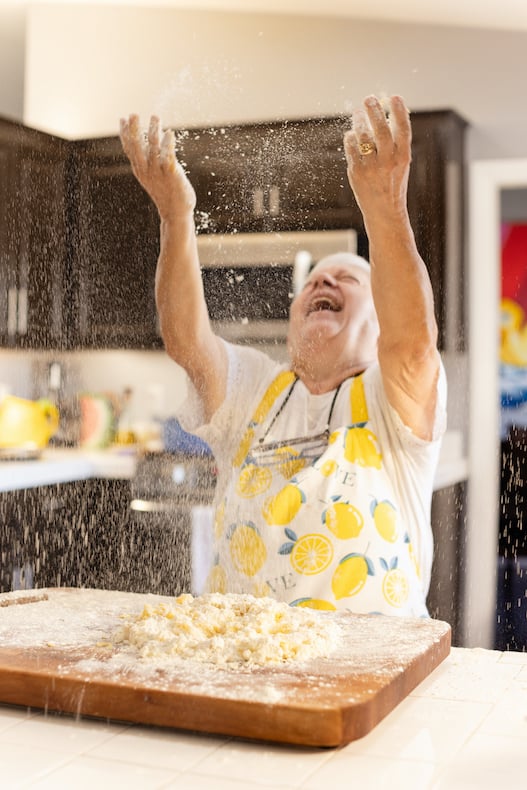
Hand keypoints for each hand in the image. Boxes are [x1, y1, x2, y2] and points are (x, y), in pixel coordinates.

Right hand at [119, 115, 195, 220]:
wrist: (175, 213)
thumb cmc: (165, 193)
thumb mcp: (151, 176)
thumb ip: (148, 161)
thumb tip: (145, 145)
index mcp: (140, 170)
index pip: (129, 149)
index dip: (125, 133)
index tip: (122, 119)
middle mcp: (146, 170)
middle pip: (137, 147)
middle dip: (134, 130)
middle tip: (133, 114)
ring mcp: (158, 172)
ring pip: (153, 148)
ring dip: (153, 131)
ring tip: (155, 117)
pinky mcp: (171, 174)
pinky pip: (168, 156)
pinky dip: (167, 144)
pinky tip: (169, 133)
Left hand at [343, 95, 411, 223]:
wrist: (384, 211)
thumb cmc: (393, 182)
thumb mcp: (401, 163)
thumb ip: (395, 142)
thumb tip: (385, 114)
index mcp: (403, 157)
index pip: (402, 129)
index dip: (399, 111)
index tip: (394, 97)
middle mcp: (388, 161)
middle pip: (380, 129)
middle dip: (374, 111)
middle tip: (369, 98)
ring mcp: (371, 167)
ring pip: (362, 136)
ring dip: (359, 120)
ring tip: (358, 112)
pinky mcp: (357, 172)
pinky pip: (351, 147)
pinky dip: (351, 138)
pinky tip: (352, 135)